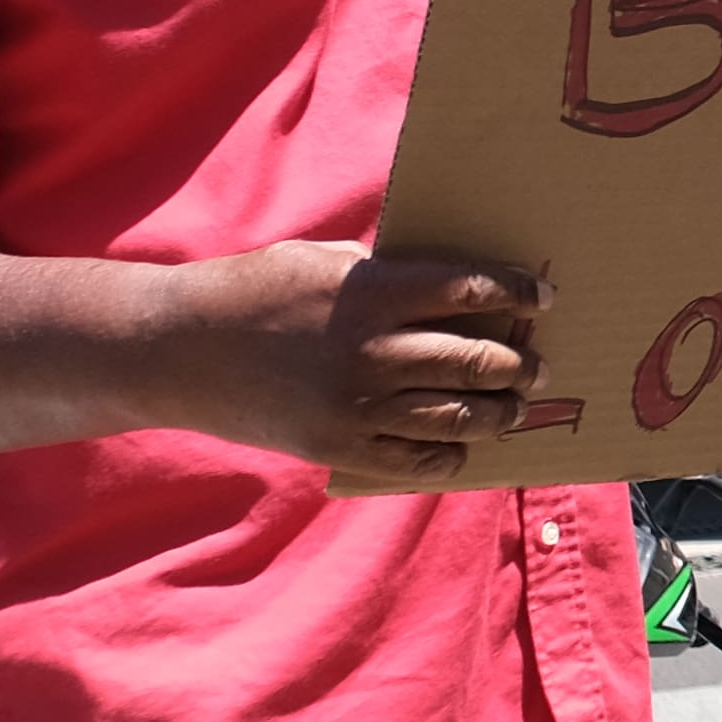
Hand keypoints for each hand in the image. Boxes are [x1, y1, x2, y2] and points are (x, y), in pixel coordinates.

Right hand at [165, 240, 551, 478]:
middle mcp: (374, 351)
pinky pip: (414, 460)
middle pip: (475, 360)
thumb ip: (381, 272)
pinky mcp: (338, 448)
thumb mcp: (319, 261)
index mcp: (372, 293)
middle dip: (518, 364)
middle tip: (539, 365)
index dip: (515, 293)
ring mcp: (358, 406)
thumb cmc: (251, 292)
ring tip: (514, 408)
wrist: (179, 351)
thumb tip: (441, 285)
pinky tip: (461, 446)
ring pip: (455, 416)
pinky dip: (448, 454)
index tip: (542, 298)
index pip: (469, 290)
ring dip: (497, 413)